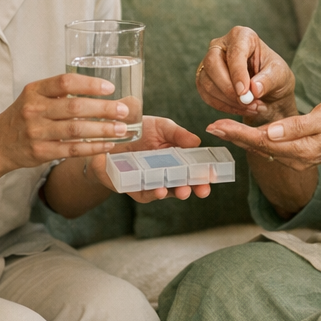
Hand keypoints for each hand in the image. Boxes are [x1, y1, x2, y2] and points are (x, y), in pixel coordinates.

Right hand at [0, 72, 131, 172]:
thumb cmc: (24, 116)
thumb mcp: (35, 97)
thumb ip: (60, 93)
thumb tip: (101, 92)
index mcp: (35, 91)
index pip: (65, 82)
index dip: (89, 84)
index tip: (110, 88)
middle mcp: (34, 110)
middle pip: (74, 107)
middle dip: (103, 109)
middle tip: (123, 111)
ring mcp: (36, 132)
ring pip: (76, 130)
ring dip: (102, 130)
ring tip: (121, 129)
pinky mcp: (40, 152)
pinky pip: (71, 150)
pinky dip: (92, 147)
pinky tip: (107, 145)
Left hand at [86, 115, 211, 201]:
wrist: (106, 138)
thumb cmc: (136, 130)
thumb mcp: (160, 126)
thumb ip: (177, 133)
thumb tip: (197, 141)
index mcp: (176, 157)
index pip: (195, 167)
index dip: (206, 172)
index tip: (215, 175)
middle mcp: (167, 172)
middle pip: (186, 182)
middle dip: (196, 187)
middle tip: (204, 189)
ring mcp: (152, 182)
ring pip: (168, 191)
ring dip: (177, 192)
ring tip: (184, 190)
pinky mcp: (135, 188)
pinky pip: (146, 194)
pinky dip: (154, 193)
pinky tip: (160, 190)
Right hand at [196, 27, 296, 121]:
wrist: (268, 91)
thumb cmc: (274, 76)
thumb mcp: (280, 76)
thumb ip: (268, 80)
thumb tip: (254, 89)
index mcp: (242, 36)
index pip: (235, 52)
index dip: (238, 73)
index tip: (245, 92)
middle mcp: (221, 45)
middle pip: (213, 64)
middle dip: (228, 88)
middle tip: (246, 103)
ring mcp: (209, 62)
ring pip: (207, 81)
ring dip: (227, 100)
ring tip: (249, 108)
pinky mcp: (204, 79)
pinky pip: (206, 94)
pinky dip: (222, 106)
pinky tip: (239, 109)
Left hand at [206, 97, 320, 171]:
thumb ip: (297, 127)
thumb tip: (269, 132)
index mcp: (300, 148)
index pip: (261, 140)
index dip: (237, 133)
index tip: (217, 125)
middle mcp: (295, 157)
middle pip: (257, 146)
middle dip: (232, 136)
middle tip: (210, 126)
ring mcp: (297, 157)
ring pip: (262, 148)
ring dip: (241, 138)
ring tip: (221, 128)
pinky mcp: (299, 153)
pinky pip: (271, 147)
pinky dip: (254, 139)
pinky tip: (244, 132)